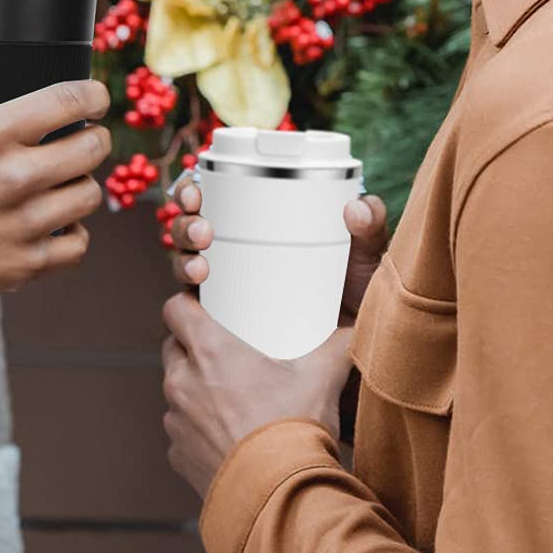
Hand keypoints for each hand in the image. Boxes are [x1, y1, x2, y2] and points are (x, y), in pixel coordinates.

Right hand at [0, 80, 110, 304]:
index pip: (70, 100)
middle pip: (93, 147)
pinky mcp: (25, 263)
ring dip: (81, 185)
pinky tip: (59, 225)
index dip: (94, 94)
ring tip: (66, 183)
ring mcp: (25, 222)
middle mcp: (17, 175)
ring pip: (90, 195)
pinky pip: (78, 245)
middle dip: (94, 137)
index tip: (95, 98)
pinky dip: (73, 234)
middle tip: (84, 138)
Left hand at [160, 292, 353, 499]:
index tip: (203, 309)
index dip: (187, 306)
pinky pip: (182, 433)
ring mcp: (177, 422)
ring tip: (229, 398)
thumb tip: (354, 331)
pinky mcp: (179, 457)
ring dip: (195, 390)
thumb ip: (338, 346)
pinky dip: (198, 431)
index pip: (175, 310)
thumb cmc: (293, 432)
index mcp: (210, 352)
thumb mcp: (321, 378)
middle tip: (224, 354)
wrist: (279, 499)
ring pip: (176, 392)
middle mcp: (184, 383)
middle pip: (174, 348)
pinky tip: (227, 437)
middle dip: (192, 348)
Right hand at [169, 182, 389, 324]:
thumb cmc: (360, 303)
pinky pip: (192, 306)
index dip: (193, 191)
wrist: (356, 361)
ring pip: (186, 260)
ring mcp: (229, 286)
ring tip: (200, 269)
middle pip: (192, 226)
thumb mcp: (365, 262)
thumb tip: (355, 207)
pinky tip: (196, 297)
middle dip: (184, 224)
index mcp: (262, 224)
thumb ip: (371, 231)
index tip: (196, 193)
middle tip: (203, 232)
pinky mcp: (224, 322)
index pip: (214, 196)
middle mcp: (237, 250)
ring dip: (182, 258)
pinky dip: (186, 298)